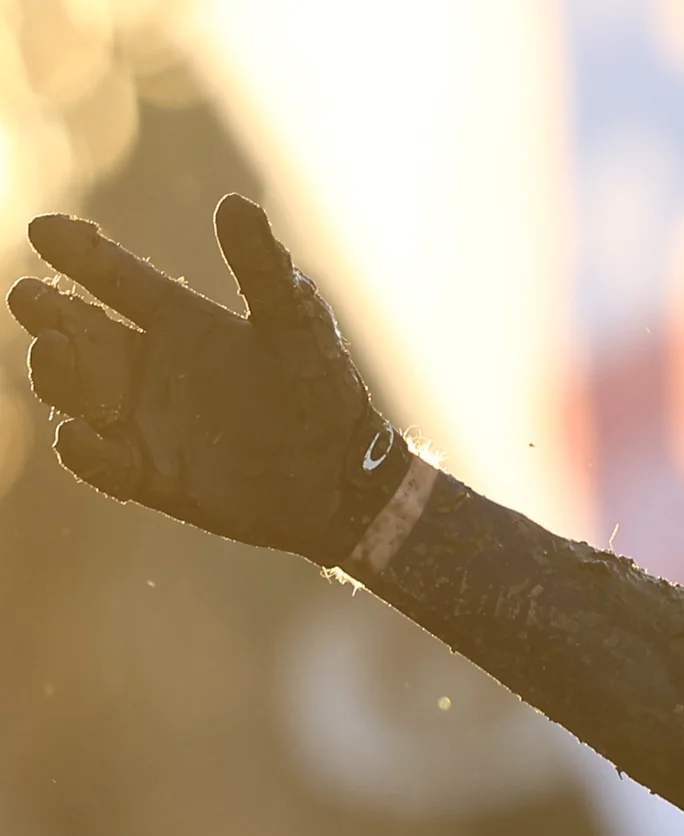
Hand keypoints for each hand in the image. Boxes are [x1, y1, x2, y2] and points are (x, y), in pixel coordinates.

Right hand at [12, 193, 413, 564]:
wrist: (346, 479)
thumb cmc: (323, 393)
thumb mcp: (295, 326)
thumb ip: (263, 271)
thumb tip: (236, 203)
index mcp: (178, 322)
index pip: (114, 279)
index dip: (78, 254)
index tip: (44, 230)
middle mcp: (147, 366)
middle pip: (76, 331)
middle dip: (48, 312)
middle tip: (30, 298)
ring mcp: (143, 420)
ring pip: (75, 389)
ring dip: (56, 370)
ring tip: (55, 349)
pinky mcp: (151, 474)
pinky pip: (102, 462)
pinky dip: (85, 451)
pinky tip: (79, 437)